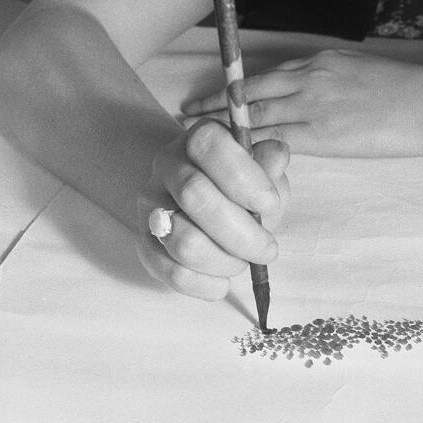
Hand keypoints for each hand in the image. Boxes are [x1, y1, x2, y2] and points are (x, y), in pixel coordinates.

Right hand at [136, 119, 289, 299]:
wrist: (202, 205)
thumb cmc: (240, 188)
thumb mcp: (263, 172)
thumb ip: (269, 165)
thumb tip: (276, 154)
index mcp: (197, 138)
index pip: (210, 146)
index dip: (244, 178)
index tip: (270, 205)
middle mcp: (166, 166)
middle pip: (196, 197)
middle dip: (242, 233)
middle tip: (267, 249)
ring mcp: (150, 205)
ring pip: (184, 241)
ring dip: (224, 261)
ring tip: (242, 262)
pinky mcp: (145, 244)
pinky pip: (171, 272)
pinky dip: (205, 284)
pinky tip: (223, 282)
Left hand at [181, 49, 422, 156]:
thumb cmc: (405, 89)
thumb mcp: (360, 69)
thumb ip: (330, 78)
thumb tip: (313, 91)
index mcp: (319, 62)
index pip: (267, 74)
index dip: (237, 85)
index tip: (216, 93)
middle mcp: (308, 79)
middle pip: (251, 91)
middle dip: (216, 103)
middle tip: (188, 114)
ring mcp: (313, 105)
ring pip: (257, 114)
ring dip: (224, 127)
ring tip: (197, 137)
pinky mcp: (322, 134)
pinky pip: (277, 140)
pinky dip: (252, 147)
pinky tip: (232, 157)